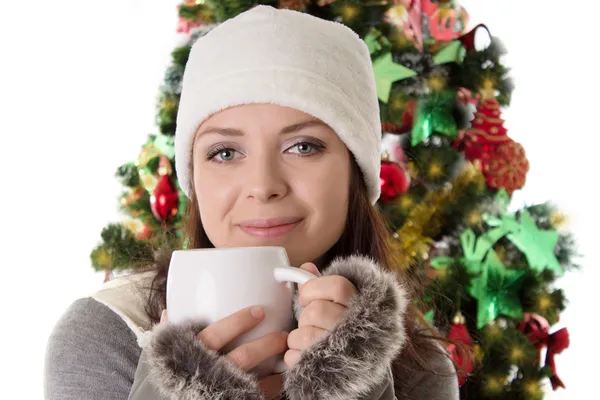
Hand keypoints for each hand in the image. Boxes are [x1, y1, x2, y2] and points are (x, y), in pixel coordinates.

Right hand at [160, 307, 286, 397]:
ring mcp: (222, 388)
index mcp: (190, 355)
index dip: (238, 322)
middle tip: (283, 334)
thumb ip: (170, 331)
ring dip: (273, 364)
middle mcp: (207, 372)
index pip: (216, 336)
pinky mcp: (236, 399)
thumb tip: (168, 312)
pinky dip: (273, 384)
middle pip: (242, 358)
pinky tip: (280, 374)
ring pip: (253, 376)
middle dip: (266, 344)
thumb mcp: (166, 353)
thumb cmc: (174, 374)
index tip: (259, 311)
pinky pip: (259, 394)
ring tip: (285, 350)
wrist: (180, 398)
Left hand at [284, 263, 356, 366]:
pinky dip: (293, 356)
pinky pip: (295, 356)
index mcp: (361, 305)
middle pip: (316, 311)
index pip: (337, 286)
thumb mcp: (342, 304)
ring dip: (297, 337)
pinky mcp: (328, 370)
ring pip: (303, 335)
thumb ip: (323, 284)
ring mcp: (345, 351)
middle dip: (305, 316)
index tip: (305, 297)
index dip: (314, 288)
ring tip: (307, 339)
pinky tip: (305, 355)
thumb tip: (305, 267)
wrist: (361, 370)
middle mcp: (356, 327)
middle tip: (310, 322)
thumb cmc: (347, 330)